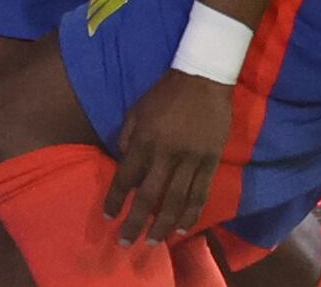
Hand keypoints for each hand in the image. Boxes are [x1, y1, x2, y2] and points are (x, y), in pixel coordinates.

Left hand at [105, 67, 233, 247]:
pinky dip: (191, 214)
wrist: (204, 78)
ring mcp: (191, 159)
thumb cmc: (165, 93)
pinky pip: (201, 193)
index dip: (116, 200)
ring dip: (163, 226)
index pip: (126, 178)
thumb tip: (124, 163)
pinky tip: (183, 229)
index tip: (109, 217)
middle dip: (136, 223)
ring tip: (153, 242)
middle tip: (126, 243)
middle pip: (150, 197)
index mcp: (146, 139)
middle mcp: (167, 153)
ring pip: (176, 201)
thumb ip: (128, 137)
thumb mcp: (137, 109)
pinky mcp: (211, 160)